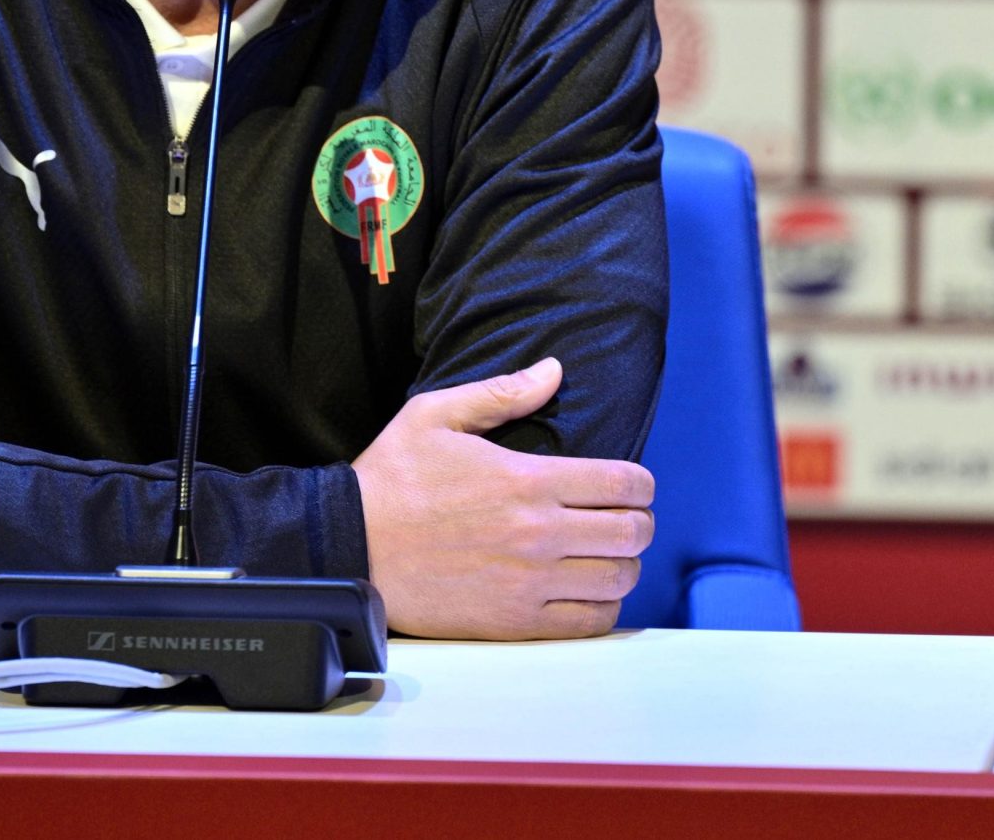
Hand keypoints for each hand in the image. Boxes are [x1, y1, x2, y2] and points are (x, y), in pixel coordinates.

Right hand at [350, 358, 654, 640]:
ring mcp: (529, 582)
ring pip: (618, 579)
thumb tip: (554, 370)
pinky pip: (588, 623)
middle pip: (632, 532)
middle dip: (640, 522)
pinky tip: (586, 592)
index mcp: (527, 480)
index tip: (633, 486)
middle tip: (626, 519)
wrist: (351, 547)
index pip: (624, 483)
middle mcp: (537, 533)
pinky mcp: (514, 622)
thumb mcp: (436, 414)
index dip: (641, 484)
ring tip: (606, 556)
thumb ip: (502, 392)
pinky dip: (601, 608)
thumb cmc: (392, 479)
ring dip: (623, 564)